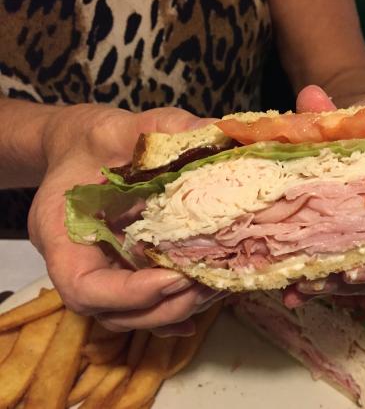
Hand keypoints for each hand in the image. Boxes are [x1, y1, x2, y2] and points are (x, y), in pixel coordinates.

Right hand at [28, 103, 224, 335]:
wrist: (81, 149)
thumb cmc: (94, 140)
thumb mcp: (123, 126)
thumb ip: (164, 129)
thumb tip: (222, 133)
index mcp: (62, 232)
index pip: (83, 287)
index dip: (128, 294)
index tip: (174, 277)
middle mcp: (79, 263)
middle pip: (113, 313)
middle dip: (165, 307)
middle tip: (207, 285)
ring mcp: (103, 272)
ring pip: (132, 317)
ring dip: (176, 311)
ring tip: (215, 289)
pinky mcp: (124, 272)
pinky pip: (144, 307)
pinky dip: (174, 314)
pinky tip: (204, 301)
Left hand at [283, 85, 364, 308]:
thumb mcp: (361, 117)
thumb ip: (337, 111)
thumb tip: (310, 96)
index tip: (356, 270)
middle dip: (362, 281)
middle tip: (327, 282)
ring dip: (335, 289)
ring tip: (299, 292)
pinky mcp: (364, 251)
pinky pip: (348, 276)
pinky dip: (322, 285)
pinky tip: (291, 293)